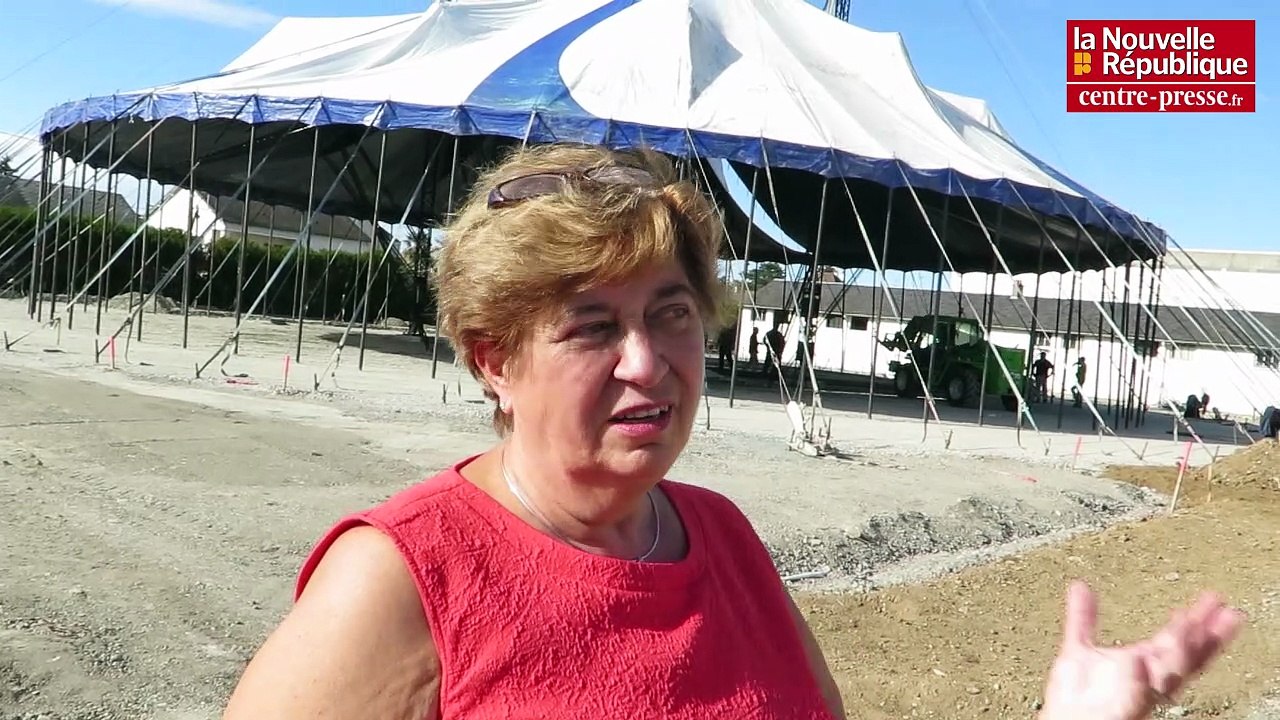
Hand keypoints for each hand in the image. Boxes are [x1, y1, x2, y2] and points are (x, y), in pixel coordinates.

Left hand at [1038, 581, 1243, 719]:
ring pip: (1170, 675)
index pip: (1177, 640)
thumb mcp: (1080, 648)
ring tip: (1188, 623)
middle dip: (1208, 638)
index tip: (1213, 599)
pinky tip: (1138, 658)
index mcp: (1142, 663)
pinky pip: (1136, 695)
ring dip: (1181, 652)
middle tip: (1227, 614)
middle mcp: (1148, 680)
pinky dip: (1138, 678)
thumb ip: (1083, 618)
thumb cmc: (1076, 695)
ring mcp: (1139, 695)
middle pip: (1187, 658)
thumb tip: (1080, 587)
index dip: (1197, 622)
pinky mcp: (1124, 711)